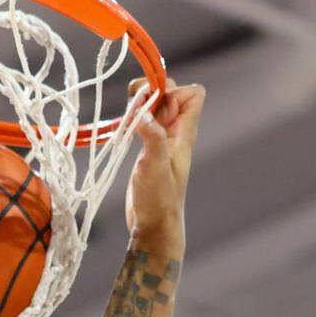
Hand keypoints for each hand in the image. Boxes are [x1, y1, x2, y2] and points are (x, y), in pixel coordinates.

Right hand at [124, 78, 205, 250]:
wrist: (152, 225)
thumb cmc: (158, 200)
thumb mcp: (156, 166)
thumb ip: (152, 136)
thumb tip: (142, 111)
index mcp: (184, 133)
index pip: (193, 94)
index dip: (174, 91)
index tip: (154, 105)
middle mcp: (176, 132)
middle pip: (170, 94)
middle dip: (151, 92)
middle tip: (134, 107)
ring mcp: (162, 139)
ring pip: (154, 106)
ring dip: (139, 105)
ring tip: (127, 119)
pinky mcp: (148, 148)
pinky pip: (144, 121)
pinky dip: (133, 119)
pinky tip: (123, 130)